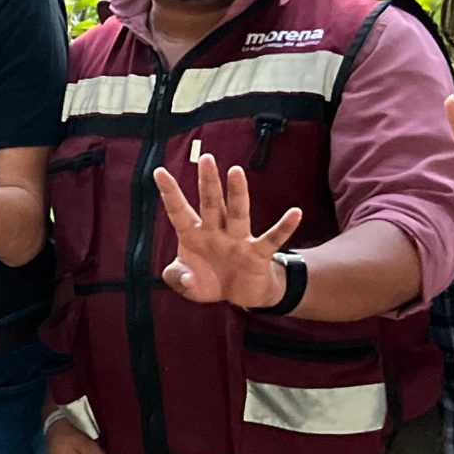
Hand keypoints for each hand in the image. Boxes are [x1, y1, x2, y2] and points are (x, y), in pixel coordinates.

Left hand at [152, 155, 302, 308]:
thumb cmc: (210, 281)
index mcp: (194, 236)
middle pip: (211, 203)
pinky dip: (284, 227)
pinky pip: (272, 239)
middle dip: (207, 182)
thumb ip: (177, 279)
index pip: (179, 211)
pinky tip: (295, 213)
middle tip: (206, 158)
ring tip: (236, 171)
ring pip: (237, 212)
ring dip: (237, 193)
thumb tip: (186, 277)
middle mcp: (215, 233)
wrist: (239, 295)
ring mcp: (237, 241)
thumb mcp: (187, 285)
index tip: (158, 172)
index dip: (170, 193)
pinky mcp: (257, 254)